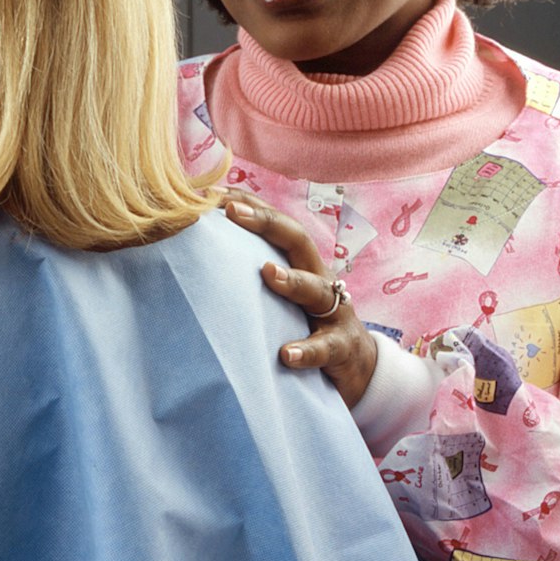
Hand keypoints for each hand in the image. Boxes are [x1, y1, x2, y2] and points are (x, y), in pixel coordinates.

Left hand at [225, 196, 377, 406]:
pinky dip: (306, 350)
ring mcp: (335, 312)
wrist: (357, 366)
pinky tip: (286, 354)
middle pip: (299, 242)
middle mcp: (320, 279)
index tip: (215, 194)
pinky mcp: (342, 348)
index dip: (251, 206)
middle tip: (233, 212)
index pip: (278, 226)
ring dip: (291, 280)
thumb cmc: (305, 324)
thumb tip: (202, 259)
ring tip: (267, 272)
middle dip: (267, 223)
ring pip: (316, 290)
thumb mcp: (282, 296)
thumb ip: (253, 277)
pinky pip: (325, 348)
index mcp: (302, 264)